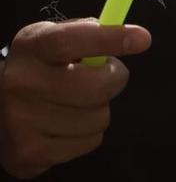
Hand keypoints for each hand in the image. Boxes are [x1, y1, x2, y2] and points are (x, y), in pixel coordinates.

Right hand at [0, 19, 149, 177]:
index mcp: (31, 48)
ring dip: (98, 110)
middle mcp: (20, 84)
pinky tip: (66, 126)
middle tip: (105, 76)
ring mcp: (20, 122)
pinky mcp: (28, 153)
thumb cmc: (40, 69)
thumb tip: (130, 36)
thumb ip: (86, 33)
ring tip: (76, 104)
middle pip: (96, 88)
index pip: (71, 41)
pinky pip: (89, 143)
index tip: (142, 39)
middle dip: (114, 80)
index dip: (109, 39)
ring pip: (99, 118)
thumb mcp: (53, 41)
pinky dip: (87, 134)